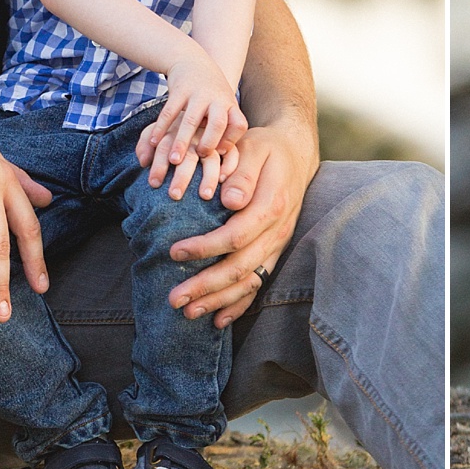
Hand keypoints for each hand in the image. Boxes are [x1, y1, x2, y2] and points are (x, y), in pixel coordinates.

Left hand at [139, 119, 314, 327]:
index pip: (236, 235)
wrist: (295, 154)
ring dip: (219, 300)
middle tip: (174, 298)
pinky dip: (239, 304)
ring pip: (249, 281)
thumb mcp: (253, 148)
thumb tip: (230, 200)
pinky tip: (218, 320)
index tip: (174, 252)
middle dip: (206, 286)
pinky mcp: (273, 252)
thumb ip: (242, 173)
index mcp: (271, 205)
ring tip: (188, 313)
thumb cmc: (266, 149)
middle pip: (241, 267)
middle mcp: (277, 231)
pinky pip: (258, 283)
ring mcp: (277, 245)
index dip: (205, 248)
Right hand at [151, 46, 249, 200]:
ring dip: (182, 141)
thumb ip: (224, 137)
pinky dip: (161, 127)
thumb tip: (222, 175)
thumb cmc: (210, 98)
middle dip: (209, 143)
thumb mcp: (223, 110)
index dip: (231, 141)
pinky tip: (154, 142)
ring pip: (190, 120)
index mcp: (231, 106)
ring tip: (173, 161)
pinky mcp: (179, 89)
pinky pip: (169, 111)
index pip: (239, 125)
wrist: (194, 62)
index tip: (219, 155)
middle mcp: (217, 99)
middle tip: (198, 160)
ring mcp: (198, 93)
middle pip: (218, 122)